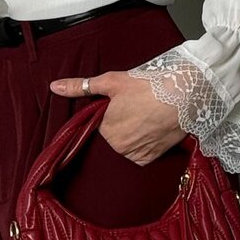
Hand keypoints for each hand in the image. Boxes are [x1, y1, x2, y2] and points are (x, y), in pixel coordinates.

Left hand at [48, 70, 183, 164]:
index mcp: (105, 129)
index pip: (101, 123)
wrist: (184, 95)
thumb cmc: (148, 86)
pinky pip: (140, 153)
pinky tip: (152, 128)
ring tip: (147, 115)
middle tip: (138, 106)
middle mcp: (118, 146)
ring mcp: (135, 154)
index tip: (124, 102)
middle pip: (113, 135)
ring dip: (133, 134)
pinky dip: (144, 143)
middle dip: (122, 122)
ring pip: (126, 144)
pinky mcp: (150, 158)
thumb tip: (55, 87)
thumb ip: (81, 86)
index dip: (112, 111)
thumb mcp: (111, 81)